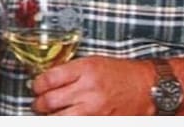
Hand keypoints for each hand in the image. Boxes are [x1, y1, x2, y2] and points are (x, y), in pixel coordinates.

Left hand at [31, 56, 155, 115]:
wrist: (147, 87)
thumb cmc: (122, 73)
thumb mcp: (94, 62)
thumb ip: (71, 71)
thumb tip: (47, 80)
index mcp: (85, 70)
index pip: (48, 79)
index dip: (37, 84)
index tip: (36, 86)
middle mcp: (88, 90)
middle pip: (49, 101)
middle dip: (39, 103)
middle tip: (39, 103)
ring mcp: (94, 110)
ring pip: (58, 119)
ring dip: (50, 117)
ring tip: (51, 113)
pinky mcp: (101, 122)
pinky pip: (75, 125)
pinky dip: (67, 122)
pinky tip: (67, 117)